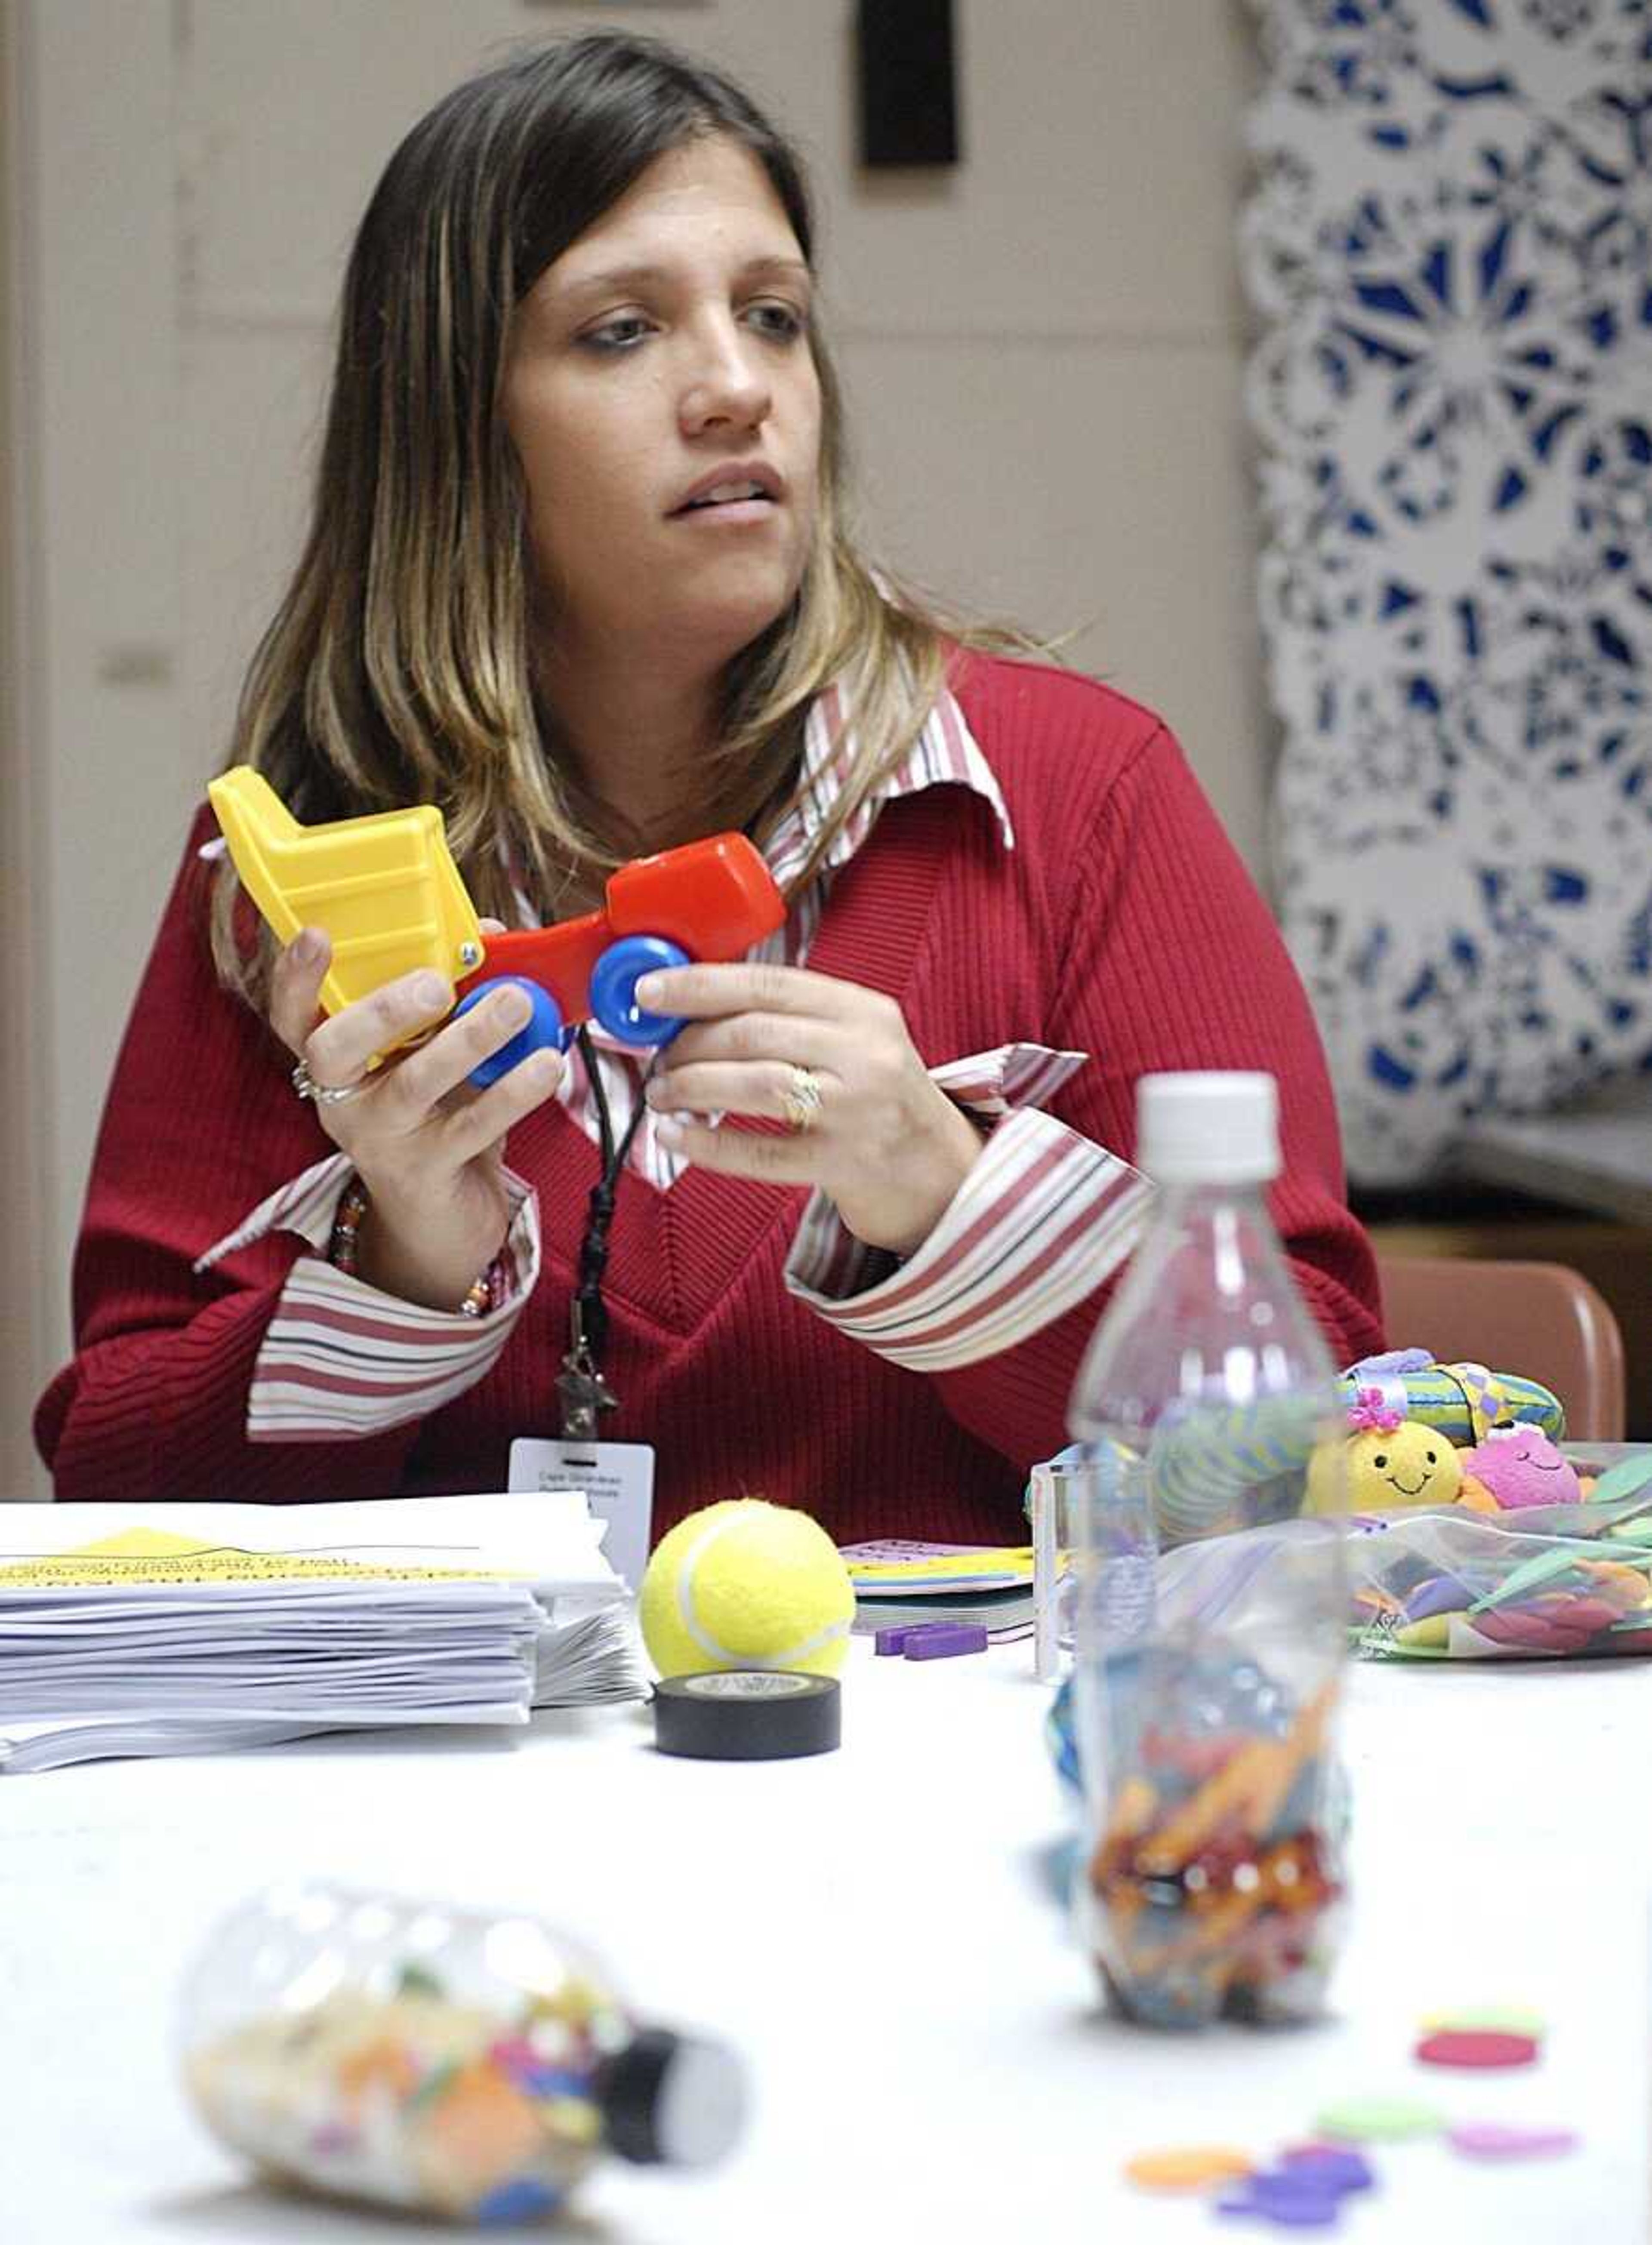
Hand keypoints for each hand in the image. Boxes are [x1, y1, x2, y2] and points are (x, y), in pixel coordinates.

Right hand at [270, 925, 563, 1310]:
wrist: (442, 1218)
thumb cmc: (435, 1116)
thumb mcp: (431, 1053)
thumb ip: (449, 997)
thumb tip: (485, 935)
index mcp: (335, 1062)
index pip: (294, 1016)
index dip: (296, 978)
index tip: (317, 936)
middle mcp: (343, 1099)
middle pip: (336, 1048)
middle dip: (383, 1008)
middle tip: (437, 981)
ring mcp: (381, 1138)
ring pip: (413, 1084)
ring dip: (467, 1039)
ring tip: (516, 1003)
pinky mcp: (428, 1172)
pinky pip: (471, 1127)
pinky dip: (513, 1091)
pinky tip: (546, 1064)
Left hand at [636, 962, 984, 1256]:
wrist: (941, 1172)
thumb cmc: (879, 1098)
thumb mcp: (854, 1039)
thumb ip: (789, 1018)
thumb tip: (689, 1005)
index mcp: (865, 1011)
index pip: (770, 983)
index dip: (700, 984)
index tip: (648, 991)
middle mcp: (866, 1055)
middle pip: (753, 1033)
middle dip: (687, 1043)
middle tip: (656, 1056)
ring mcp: (856, 1112)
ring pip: (753, 1085)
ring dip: (690, 1086)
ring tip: (661, 1093)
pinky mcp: (841, 1164)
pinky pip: (759, 1153)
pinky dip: (707, 1144)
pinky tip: (676, 1137)